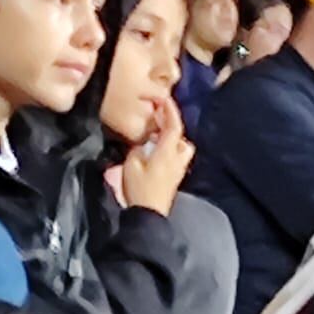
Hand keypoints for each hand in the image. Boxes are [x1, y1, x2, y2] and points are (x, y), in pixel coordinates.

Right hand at [122, 101, 194, 216]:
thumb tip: (143, 143)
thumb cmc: (139, 189)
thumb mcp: (131, 165)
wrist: (149, 214)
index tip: (164, 99)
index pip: (174, 127)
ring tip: (158, 135)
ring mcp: (179, 169)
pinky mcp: (175, 177)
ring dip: (173, 138)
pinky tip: (157, 150)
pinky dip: (170, 148)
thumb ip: (138, 149)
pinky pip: (177, 156)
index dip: (170, 111)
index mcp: (167, 153)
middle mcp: (177, 159)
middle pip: (181, 136)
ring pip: (182, 146)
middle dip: (171, 124)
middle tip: (158, 117)